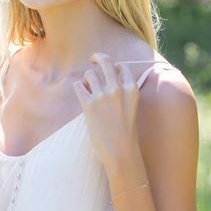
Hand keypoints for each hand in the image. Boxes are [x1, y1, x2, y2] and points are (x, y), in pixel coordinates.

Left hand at [73, 53, 140, 171]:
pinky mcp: (89, 105)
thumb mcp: (132, 107)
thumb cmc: (126, 133)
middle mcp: (118, 89)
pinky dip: (79, 88)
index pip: (122, 66)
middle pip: (105, 61)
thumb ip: (123, 91)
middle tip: (93, 60)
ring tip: (88, 88)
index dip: (114, 66)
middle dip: (97, 57)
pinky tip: (82, 94)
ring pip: (89, 74)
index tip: (109, 69)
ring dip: (87, 79)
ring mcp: (103, 96)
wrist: (120, 153)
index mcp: (132, 89)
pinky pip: (78, 86)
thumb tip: (108, 77)